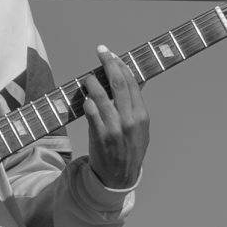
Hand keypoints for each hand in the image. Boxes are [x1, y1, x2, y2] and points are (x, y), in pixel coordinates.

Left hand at [82, 46, 149, 188]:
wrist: (119, 176)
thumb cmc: (129, 148)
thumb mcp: (140, 127)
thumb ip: (136, 104)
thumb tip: (135, 80)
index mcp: (142, 115)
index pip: (132, 83)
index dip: (122, 66)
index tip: (113, 54)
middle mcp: (130, 119)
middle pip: (119, 84)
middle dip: (109, 64)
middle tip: (101, 51)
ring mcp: (115, 127)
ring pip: (102, 96)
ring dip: (93, 82)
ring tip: (88, 76)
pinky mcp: (100, 135)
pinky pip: (91, 112)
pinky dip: (87, 101)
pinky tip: (84, 96)